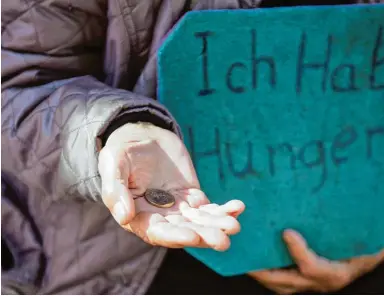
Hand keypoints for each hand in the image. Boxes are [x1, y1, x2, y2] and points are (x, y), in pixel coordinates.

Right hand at [98, 122, 244, 250]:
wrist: (142, 135)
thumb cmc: (122, 150)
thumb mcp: (113, 163)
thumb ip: (116, 189)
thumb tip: (125, 216)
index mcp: (138, 216)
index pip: (157, 232)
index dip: (174, 236)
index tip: (192, 235)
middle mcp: (160, 218)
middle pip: (184, 231)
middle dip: (204, 236)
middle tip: (223, 240)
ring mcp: (179, 209)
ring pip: (200, 222)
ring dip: (217, 226)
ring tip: (234, 226)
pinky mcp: (193, 197)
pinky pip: (211, 208)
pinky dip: (224, 209)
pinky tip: (238, 207)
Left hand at [249, 230, 383, 293]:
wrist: (374, 255)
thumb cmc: (369, 242)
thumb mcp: (366, 237)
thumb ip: (352, 227)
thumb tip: (340, 203)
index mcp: (337, 272)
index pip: (313, 267)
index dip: (299, 251)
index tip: (287, 233)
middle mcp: (323, 282)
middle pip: (287, 283)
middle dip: (264, 272)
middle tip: (245, 258)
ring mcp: (313, 284)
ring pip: (282, 285)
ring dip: (262, 274)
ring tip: (244, 259)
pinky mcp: (307, 280)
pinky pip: (284, 281)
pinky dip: (269, 272)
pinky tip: (256, 258)